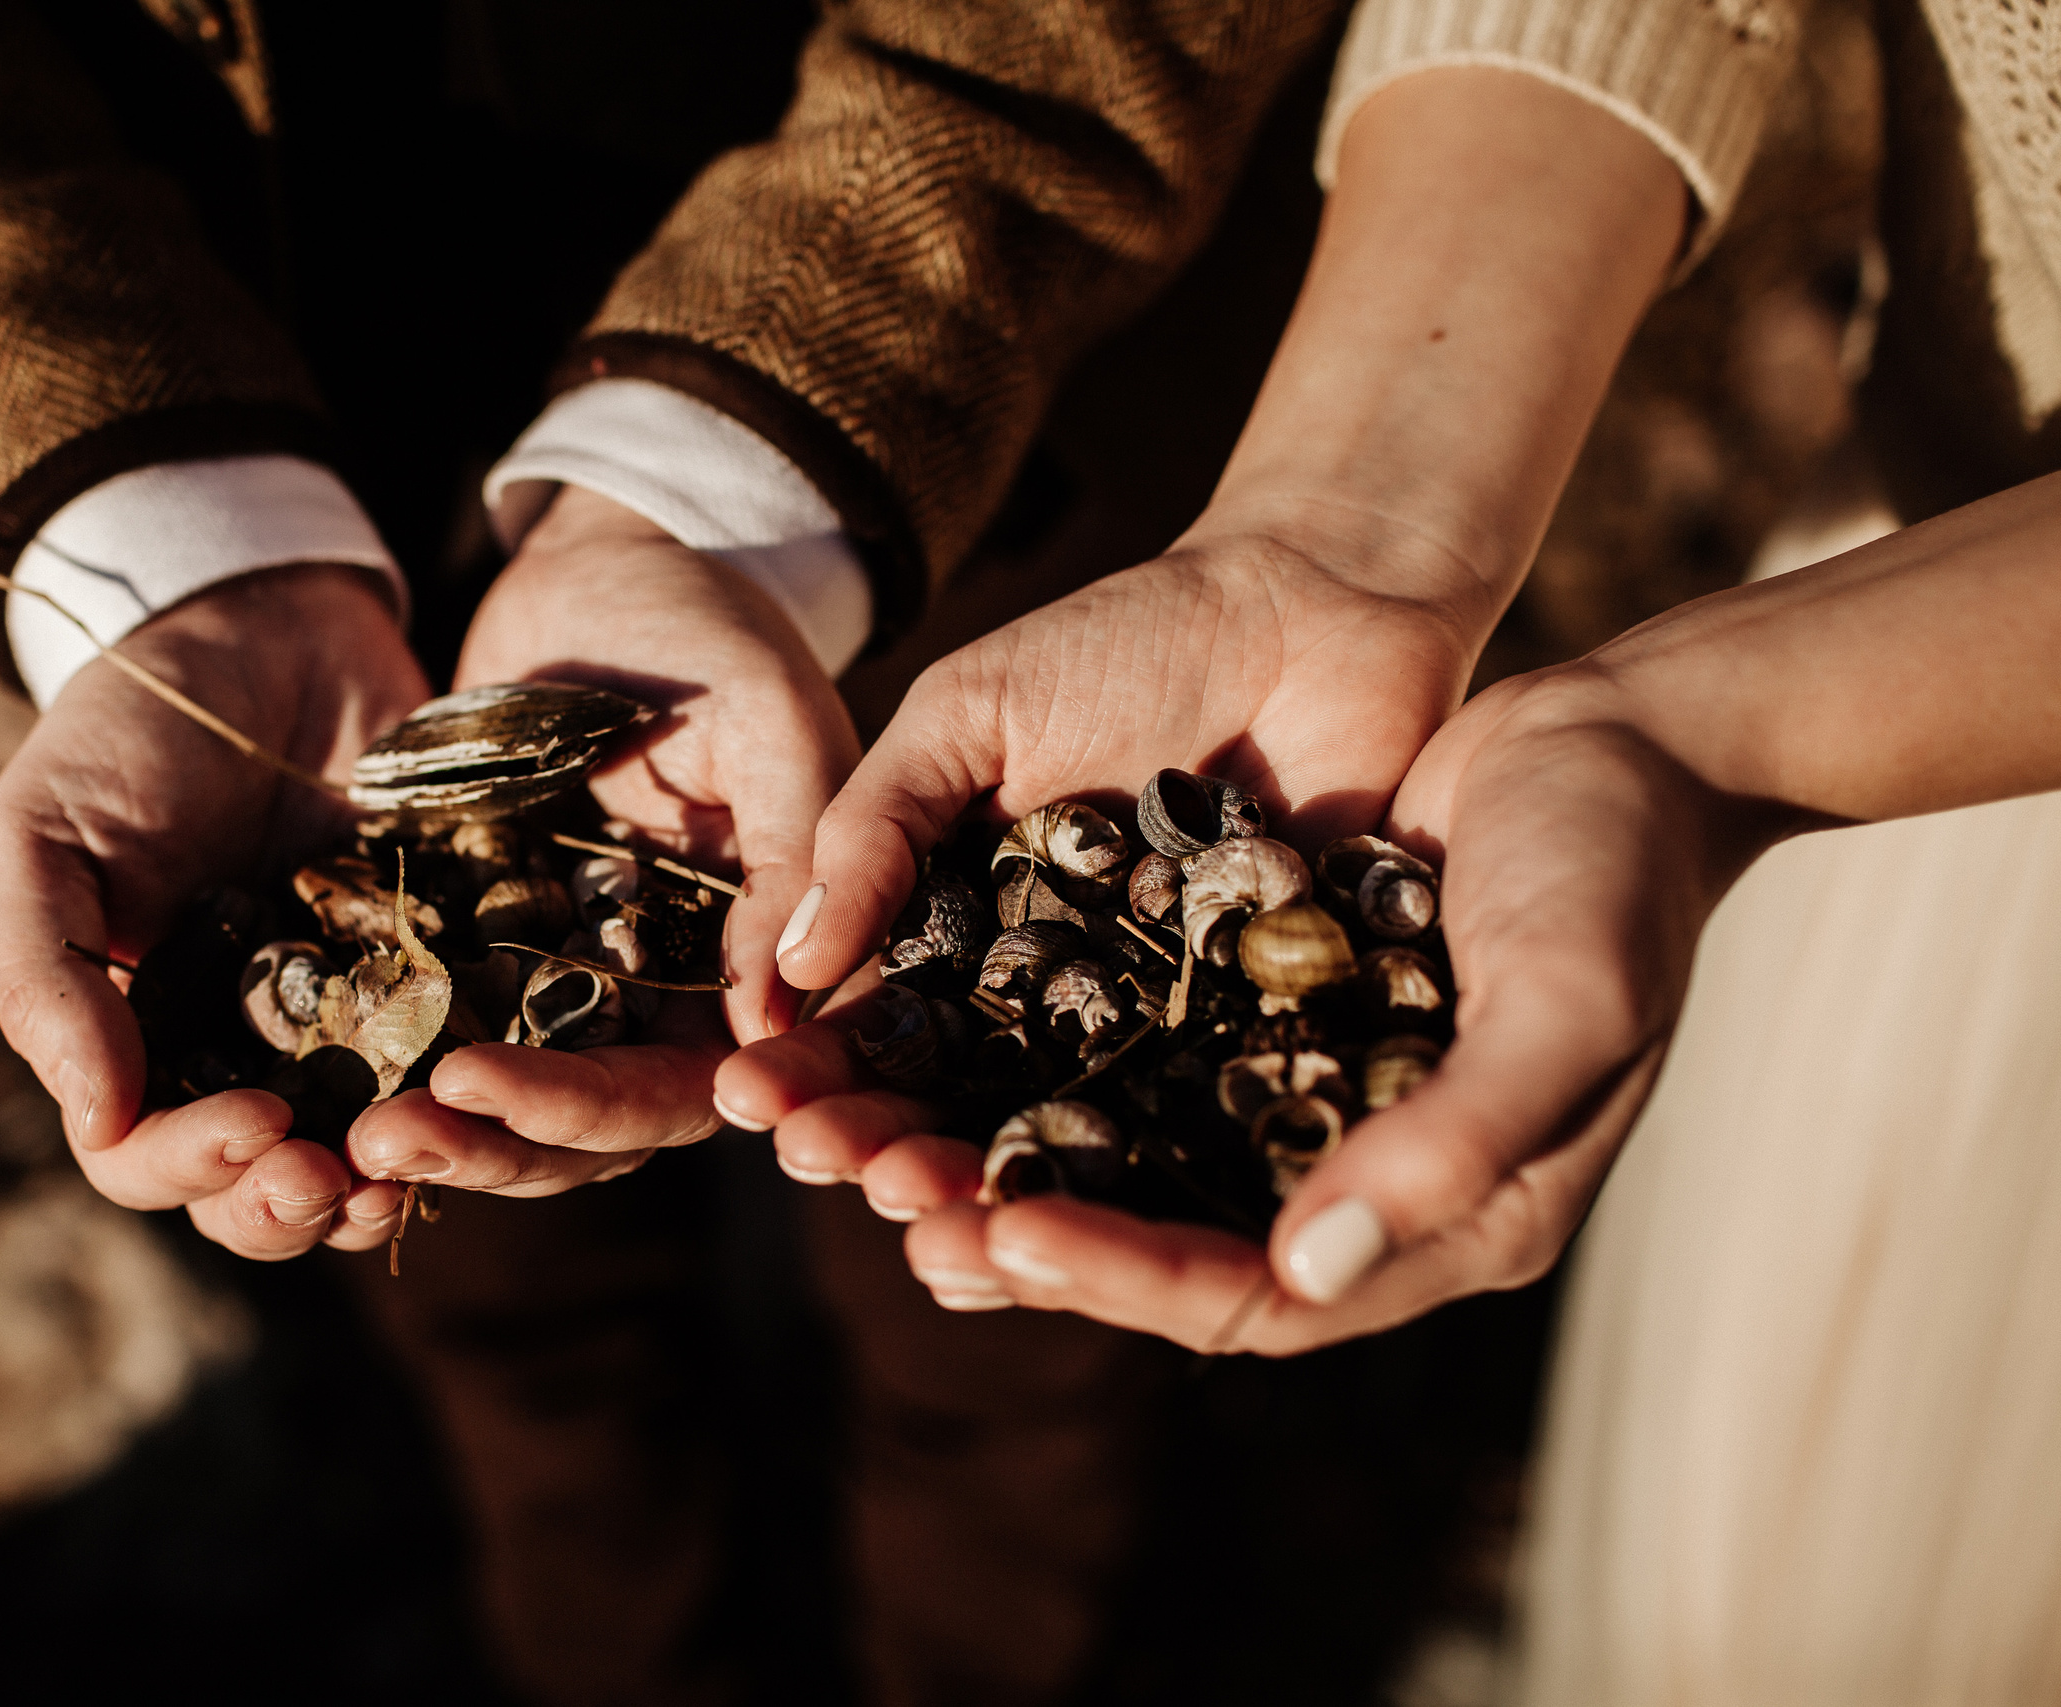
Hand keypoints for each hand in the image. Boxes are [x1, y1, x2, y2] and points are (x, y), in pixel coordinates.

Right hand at [0, 563, 429, 1259]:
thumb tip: (95, 1123)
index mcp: (135, 1044)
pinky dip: (474, 1097)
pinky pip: (460, 1065)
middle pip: (259, 1192)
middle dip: (293, 1207)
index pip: (144, 1160)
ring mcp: (344, 1026)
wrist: (258, 629)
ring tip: (418, 1161)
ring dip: (385, 1181)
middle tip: (336, 1175)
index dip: (194, 1168)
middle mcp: (238, 1057)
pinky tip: (497, 1088)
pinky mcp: (436, 977)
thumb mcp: (40, 837)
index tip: (257, 1123)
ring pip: (363, 1158)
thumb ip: (47, 976)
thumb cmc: (122, 735)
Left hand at [343, 486, 862, 1196]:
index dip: (589, 1107)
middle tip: (387, 1139)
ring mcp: (571, 980)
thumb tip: (771, 1022)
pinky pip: (444, 1033)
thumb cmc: (713, 627)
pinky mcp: (488, 949)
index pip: (683, 1087)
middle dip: (493, 1144)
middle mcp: (666, 1002)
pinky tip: (322, 1082)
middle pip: (590, 1127)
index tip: (484, 1087)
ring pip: (513, 1107)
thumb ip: (787, 859)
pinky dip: (394, 1066)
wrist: (608, 564)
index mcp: (748, 970)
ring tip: (349, 1135)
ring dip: (438, 1132)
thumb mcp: (770, 725)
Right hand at [715, 518, 1486, 1200]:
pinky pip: (1192, 1122)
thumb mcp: (970, 713)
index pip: (869, 1020)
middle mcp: (1050, 998)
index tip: (755, 1099)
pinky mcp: (1261, 1037)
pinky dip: (1135, 1176)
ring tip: (923, 1209)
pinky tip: (1076, 1221)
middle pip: (949, 1100)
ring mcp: (1153, 1027)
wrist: (1322, 604)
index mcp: (964, 927)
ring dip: (982, 1179)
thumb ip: (877, 827)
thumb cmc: (1127, 640)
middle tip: (829, 1166)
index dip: (809, 1065)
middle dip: (879, 1141)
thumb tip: (783, 971)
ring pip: (1056, 1134)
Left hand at [754, 663, 1795, 1348]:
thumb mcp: (1571, 1002)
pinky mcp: (1259, 1017)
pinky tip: (937, 1053)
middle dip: (1020, 1233)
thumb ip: (1458, 1139)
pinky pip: (1132, 1071)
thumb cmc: (1617, 872)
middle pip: (1164, 1249)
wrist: (1618, 742)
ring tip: (867, 1145)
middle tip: (883, 1200)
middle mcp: (1358, 1184)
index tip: (998, 1233)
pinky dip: (1038, 1071)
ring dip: (1000, 1160)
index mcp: (1450, 1223)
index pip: (1255, 1298)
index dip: (1122, 1275)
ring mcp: (1304, 1102)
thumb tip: (1312, 1262)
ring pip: (1128, 1166)